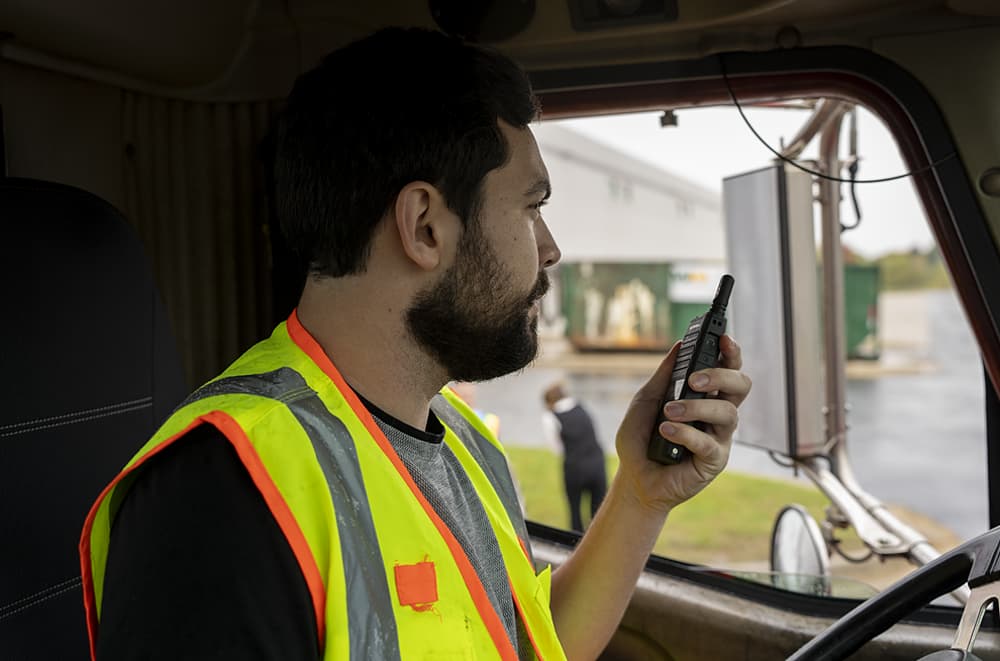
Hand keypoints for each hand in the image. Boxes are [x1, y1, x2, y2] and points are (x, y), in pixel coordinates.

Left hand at [614, 335, 750, 511]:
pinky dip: (685, 433)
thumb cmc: (641, 438)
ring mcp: (719, 437)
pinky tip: (665, 431)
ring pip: (728, 413)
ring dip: (696, 408)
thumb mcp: (646, 400)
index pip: (728, 368)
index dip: (731, 351)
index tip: (723, 337)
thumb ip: (664, 375)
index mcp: (705, 395)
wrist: (634, 477)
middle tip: (695, 380)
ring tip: (668, 411)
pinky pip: (709, 443)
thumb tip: (679, 345)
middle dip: (722, 376)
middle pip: (741, 385)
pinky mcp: (714, 461)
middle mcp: (717, 413)